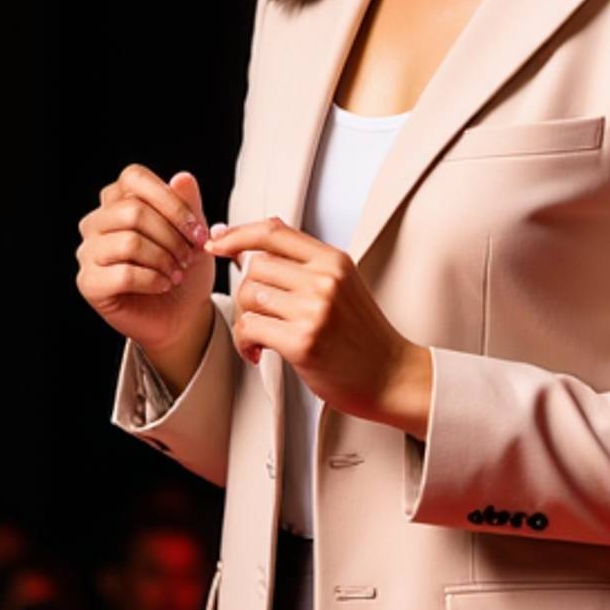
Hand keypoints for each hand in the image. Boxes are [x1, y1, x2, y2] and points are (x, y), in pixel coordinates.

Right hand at [76, 165, 215, 347]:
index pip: (134, 178)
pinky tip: (164, 285)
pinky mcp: (88, 282)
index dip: (170, 201)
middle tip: (190, 256)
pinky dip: (153, 280)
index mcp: (117, 200)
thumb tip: (182, 178)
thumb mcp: (194, 232)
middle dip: (171, 235)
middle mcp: (96, 222)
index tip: (198, 230)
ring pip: (129, 242)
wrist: (182, 314)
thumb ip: (189, 204)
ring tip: (178, 272)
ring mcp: (88, 252)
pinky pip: (123, 273)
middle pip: (133, 211)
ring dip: (164, 259)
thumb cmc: (185, 269)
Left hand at [201, 215, 432, 429]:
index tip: (217, 242)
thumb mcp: (343, 286)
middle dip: (246, 293)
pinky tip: (258, 352)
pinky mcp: (303, 341)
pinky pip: (250, 328)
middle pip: (255, 267)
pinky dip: (244, 342)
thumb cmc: (364, 338)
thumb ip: (306, 267)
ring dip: (244, 319)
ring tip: (258, 338)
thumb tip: (251, 252)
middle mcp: (324, 279)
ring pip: (248, 296)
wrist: (393, 376)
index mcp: (333, 261)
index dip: (238, 233)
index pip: (274, 232)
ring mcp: (314, 310)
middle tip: (257, 316)